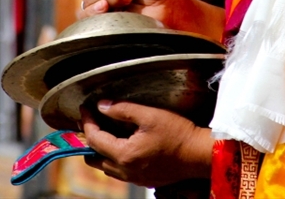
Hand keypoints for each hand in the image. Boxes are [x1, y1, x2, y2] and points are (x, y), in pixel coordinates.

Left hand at [81, 101, 211, 185]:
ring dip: (101, 150)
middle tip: (91, 122)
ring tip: (105, 132)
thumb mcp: (149, 115)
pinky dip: (114, 158)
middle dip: (89, 139)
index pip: (94, 139)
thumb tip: (102, 106)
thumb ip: (122, 109)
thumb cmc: (178, 134)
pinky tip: (123, 144)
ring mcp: (135, 178)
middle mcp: (126, 171)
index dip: (87, 122)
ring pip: (106, 167)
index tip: (85, 109)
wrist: (199, 154)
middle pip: (94, 158)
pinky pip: (120, 172)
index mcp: (125, 155)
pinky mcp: (145, 179)